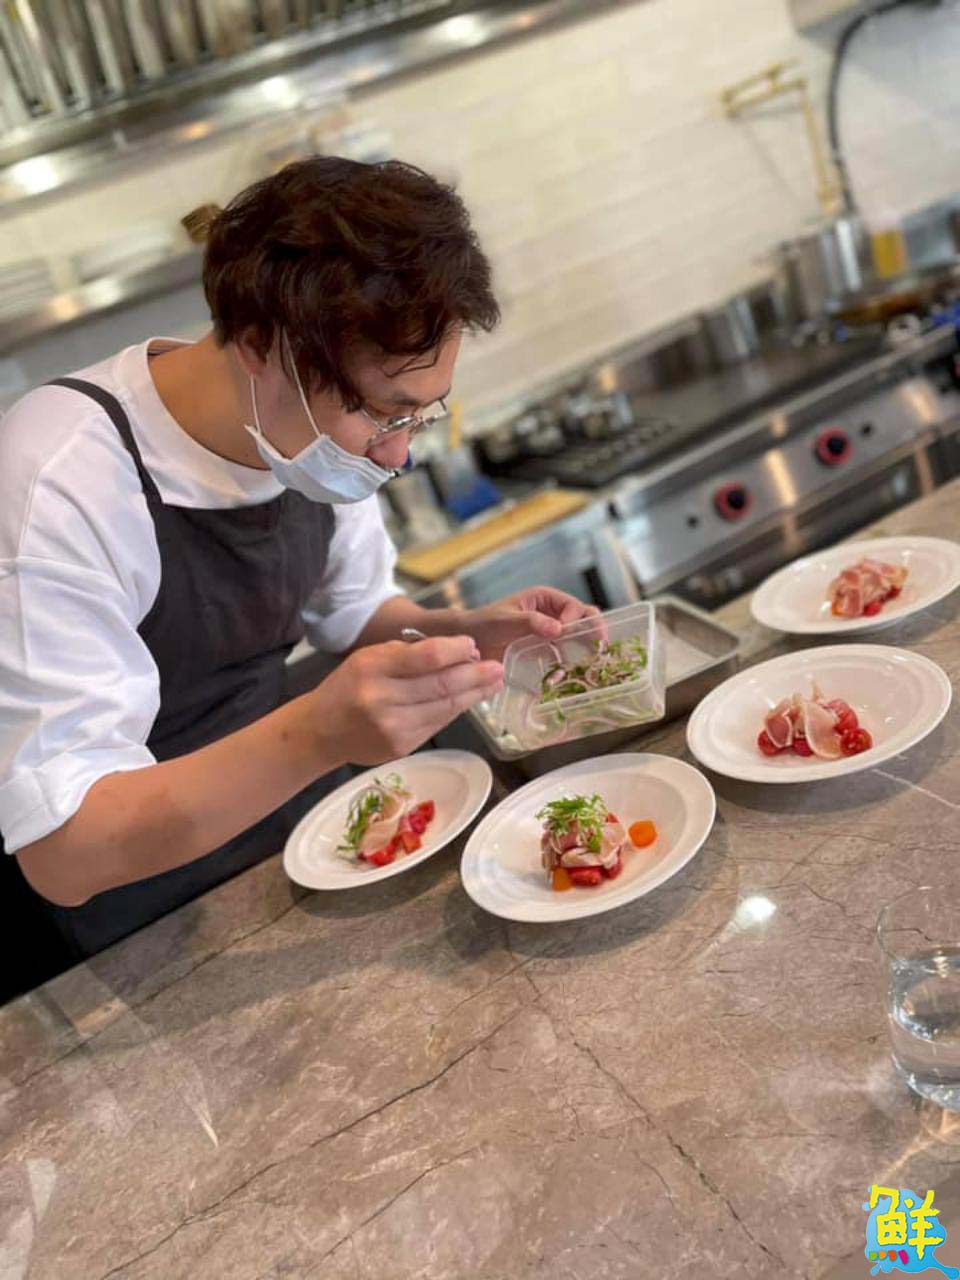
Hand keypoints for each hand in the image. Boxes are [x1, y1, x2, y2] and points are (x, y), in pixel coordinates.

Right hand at [310, 636, 502, 764]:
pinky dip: (456, 710)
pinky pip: (438, 724)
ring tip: (493, 683)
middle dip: (476, 675)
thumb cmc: (350, 685)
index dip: (455, 651)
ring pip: (445, 708)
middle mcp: (382, 699)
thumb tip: (460, 653)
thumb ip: (409, 654)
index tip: (473, 646)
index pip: (425, 657)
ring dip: (474, 694)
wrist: (322, 730)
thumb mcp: (370, 658)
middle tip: (499, 667)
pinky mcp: (402, 747)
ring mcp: (393, 727)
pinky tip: (470, 699)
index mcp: (372, 668)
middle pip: (441, 685)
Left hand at [465, 588, 599, 660]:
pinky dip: (570, 664)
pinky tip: (569, 674)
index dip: (576, 620)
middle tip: (599, 648)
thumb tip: (558, 628)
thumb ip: (531, 622)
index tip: (567, 634)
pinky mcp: (546, 652)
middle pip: (583, 620)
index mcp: (545, 599)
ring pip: (578, 639)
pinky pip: (565, 656)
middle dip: (592, 632)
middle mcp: (552, 615)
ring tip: (588, 662)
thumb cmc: (484, 624)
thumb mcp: (506, 620)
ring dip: (584, 649)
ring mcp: (551, 635)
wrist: (469, 644)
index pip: (573, 606)